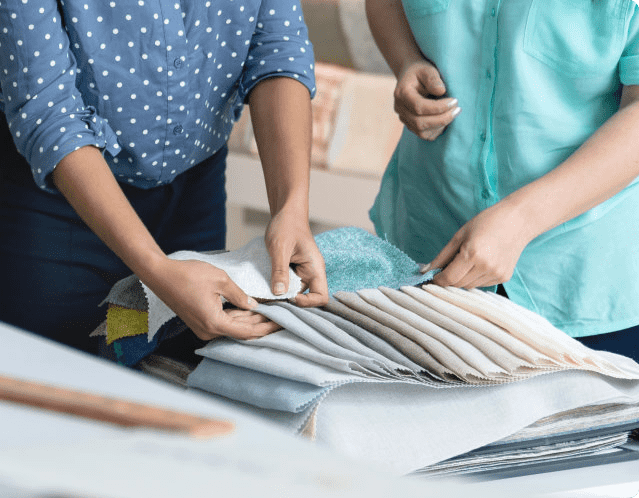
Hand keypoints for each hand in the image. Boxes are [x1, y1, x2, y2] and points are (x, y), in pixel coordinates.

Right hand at [144, 258, 280, 340]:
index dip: (266, 328)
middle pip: (242, 332)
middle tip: (282, 317)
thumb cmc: (187, 275)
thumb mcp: (221, 280)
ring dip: (251, 321)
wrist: (160, 274)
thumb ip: (240, 295)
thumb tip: (253, 305)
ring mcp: (203, 328)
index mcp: (214, 323)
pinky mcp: (200, 322)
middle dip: (262, 324)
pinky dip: (238, 317)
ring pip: (233, 328)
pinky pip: (224, 323)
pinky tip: (251, 310)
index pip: (247, 332)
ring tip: (271, 312)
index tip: (282, 323)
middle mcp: (208, 331)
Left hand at [265, 207, 328, 306]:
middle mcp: (311, 273)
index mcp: (315, 268)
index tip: (289, 296)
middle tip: (272, 297)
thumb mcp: (280, 248)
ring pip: (295, 293)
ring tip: (266, 291)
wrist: (285, 213)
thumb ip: (280, 271)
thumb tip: (279, 293)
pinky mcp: (293, 271)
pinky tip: (267, 284)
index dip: (307, 302)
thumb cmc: (286, 225)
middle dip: (291, 301)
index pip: (321, 297)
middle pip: (308, 299)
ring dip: (282, 294)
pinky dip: (278, 287)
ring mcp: (302, 273)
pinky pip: (288, 285)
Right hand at [394, 59, 459, 140]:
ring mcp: (404, 119)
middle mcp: (400, 108)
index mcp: (401, 94)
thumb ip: (433, 79)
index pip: (419, 107)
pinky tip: (446, 119)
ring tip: (454, 113)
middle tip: (457, 109)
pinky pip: (424, 135)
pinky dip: (437, 130)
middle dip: (442, 118)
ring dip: (440, 125)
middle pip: (419, 122)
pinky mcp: (410, 125)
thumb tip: (441, 91)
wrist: (412, 76)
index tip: (454, 101)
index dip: (438, 107)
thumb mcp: (427, 69)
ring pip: (421, 132)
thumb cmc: (421, 71)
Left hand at [428, 200, 534, 288]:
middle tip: (450, 265)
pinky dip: (475, 277)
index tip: (433, 276)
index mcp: (472, 254)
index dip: (438, 280)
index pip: (448, 278)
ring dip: (462, 278)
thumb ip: (442, 256)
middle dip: (449, 278)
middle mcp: (485, 267)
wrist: (518, 221)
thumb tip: (425, 271)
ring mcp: (496, 274)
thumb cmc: (486, 222)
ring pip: (469, 286)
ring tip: (468, 260)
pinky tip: (481, 262)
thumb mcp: (459, 235)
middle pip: (458, 284)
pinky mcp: (504, 277)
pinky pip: (482, 284)